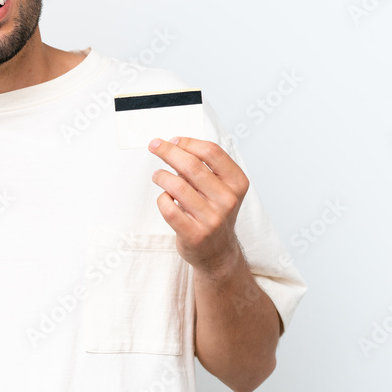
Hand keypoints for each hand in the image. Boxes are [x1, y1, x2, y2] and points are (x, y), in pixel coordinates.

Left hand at [148, 137, 248, 272]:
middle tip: (154, 146)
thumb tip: (174, 144)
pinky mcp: (194, 234)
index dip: (188, 142)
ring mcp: (212, 219)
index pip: (211, 152)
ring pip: (177, 186)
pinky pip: (168, 208)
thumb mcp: (222, 188)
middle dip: (168, 152)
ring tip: (157, 176)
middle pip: (192, 166)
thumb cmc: (215, 213)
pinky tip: (165, 198)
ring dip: (161, 176)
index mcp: (237, 183)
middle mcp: (227, 200)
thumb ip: (205, 167)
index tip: (172, 140)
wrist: (218, 252)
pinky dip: (162, 199)